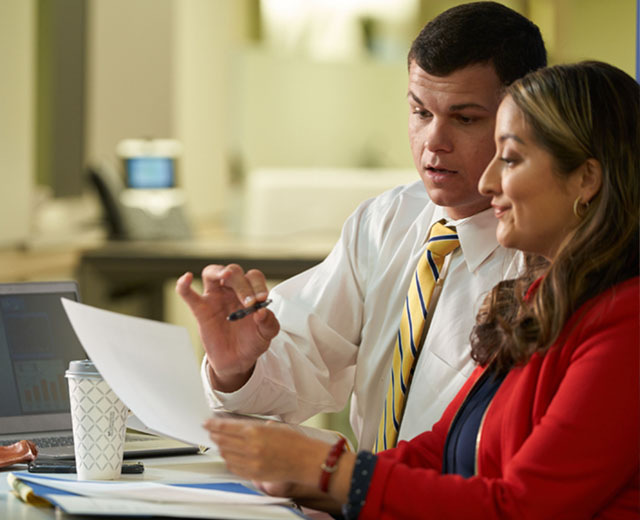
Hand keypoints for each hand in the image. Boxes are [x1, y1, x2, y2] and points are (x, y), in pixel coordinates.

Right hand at [176, 265, 279, 390]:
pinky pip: (188, 294)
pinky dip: (184, 285)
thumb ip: (269, 323)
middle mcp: (232, 290)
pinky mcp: (200, 310)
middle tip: (249, 303)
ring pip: (212, 273)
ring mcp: (215, 298)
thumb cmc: (252, 341)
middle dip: (242, 285)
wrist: (237, 360)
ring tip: (225, 276)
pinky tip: (187, 278)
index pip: (253, 277)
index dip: (258, 285)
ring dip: (218, 272)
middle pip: (235, 273)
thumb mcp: (266, 335)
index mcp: (250, 292)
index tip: (261, 300)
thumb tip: (262, 312)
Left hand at [204, 418, 326, 484]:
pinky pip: (234, 468)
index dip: (213, 425)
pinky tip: (230, 456)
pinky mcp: (253, 474)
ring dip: (221, 448)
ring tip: (221, 443)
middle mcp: (250, 447)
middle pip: (222, 441)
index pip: (225, 427)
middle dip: (214, 435)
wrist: (306, 460)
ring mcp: (251, 462)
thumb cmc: (294, 442)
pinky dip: (229, 461)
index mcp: (255, 431)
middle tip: (211, 432)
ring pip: (226, 455)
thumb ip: (254, 427)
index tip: (208, 423)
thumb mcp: (273, 426)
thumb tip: (238, 427)